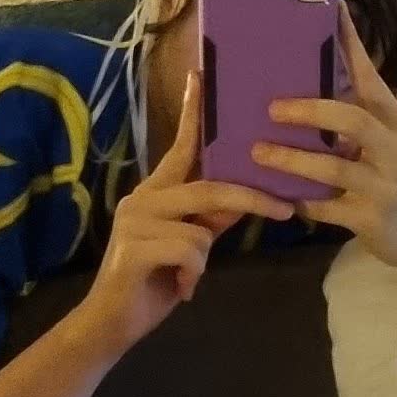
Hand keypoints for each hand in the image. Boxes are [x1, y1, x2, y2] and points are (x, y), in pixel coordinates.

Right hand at [82, 69, 296, 357]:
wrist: (112, 322)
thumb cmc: (153, 279)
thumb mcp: (191, 243)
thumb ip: (211, 216)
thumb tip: (247, 195)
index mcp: (156, 191)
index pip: (181, 145)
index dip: (193, 112)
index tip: (202, 75)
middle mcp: (142, 197)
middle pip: (208, 186)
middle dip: (250, 199)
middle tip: (284, 211)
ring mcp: (135, 220)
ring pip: (200, 225)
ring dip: (205, 254)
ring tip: (188, 276)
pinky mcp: (134, 247)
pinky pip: (190, 251)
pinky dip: (193, 274)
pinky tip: (177, 289)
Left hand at [252, 0, 396, 268]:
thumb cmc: (388, 171)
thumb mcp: (379, 136)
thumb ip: (350, 108)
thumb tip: (305, 66)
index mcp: (392, 120)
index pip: (371, 76)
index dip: (352, 44)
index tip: (333, 10)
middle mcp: (395, 147)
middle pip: (354, 120)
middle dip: (310, 111)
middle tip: (272, 107)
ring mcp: (386, 185)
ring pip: (336, 167)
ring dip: (293, 159)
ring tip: (258, 152)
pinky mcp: (372, 219)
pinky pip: (327, 207)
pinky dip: (300, 200)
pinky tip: (276, 195)